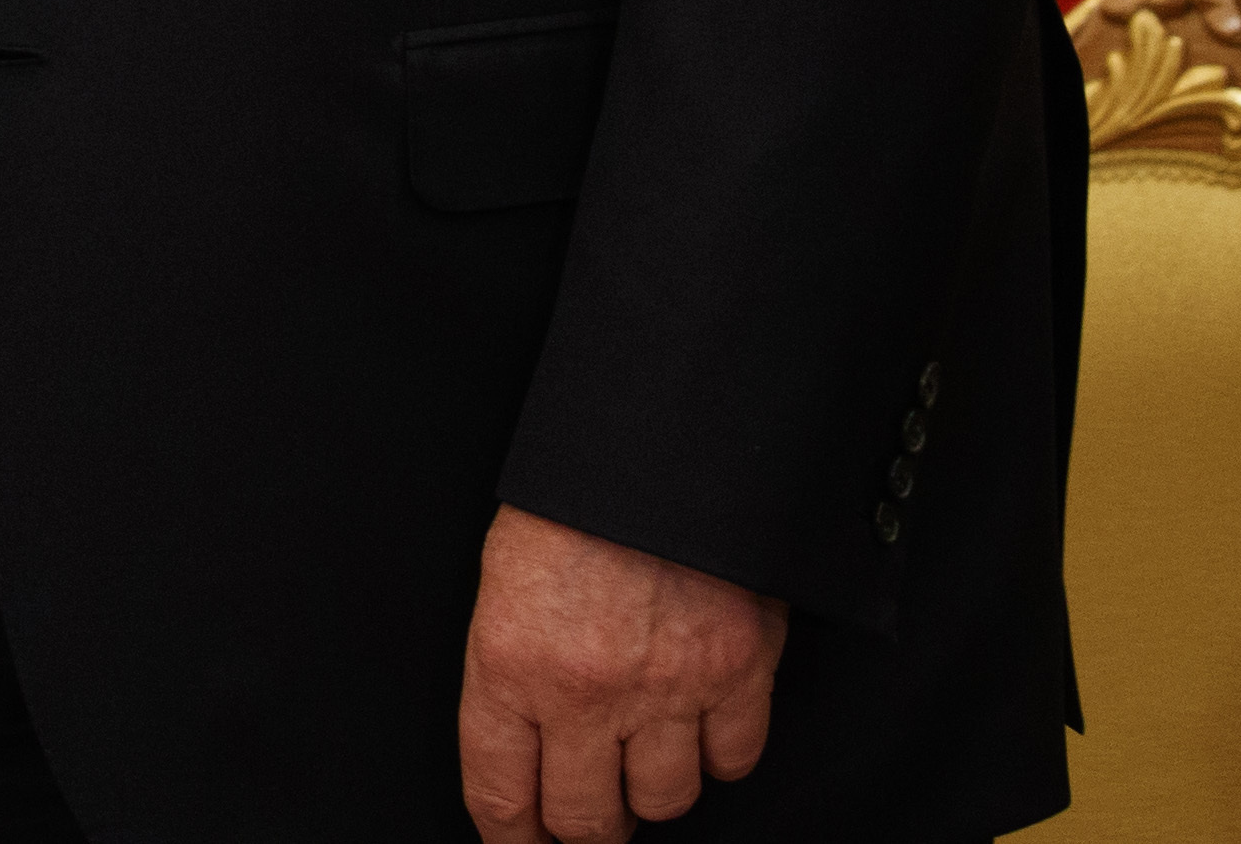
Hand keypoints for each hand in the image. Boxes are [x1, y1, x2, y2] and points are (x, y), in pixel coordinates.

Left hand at [455, 506, 785, 842]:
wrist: (655, 436)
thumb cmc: (572, 498)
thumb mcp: (506, 579)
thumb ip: (515, 669)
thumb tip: (527, 749)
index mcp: (510, 663)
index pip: (500, 795)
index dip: (512, 837)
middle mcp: (586, 691)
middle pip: (587, 821)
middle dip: (585, 828)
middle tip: (590, 815)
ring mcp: (668, 685)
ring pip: (665, 801)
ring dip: (652, 789)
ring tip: (645, 759)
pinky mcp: (740, 669)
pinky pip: (734, 759)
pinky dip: (720, 752)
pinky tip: (703, 724)